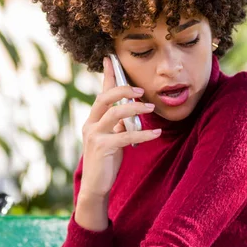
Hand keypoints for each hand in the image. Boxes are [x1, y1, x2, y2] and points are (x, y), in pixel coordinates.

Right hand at [79, 57, 161, 198]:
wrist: (95, 187)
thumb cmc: (106, 162)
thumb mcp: (112, 138)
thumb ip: (118, 124)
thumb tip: (131, 110)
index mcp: (93, 119)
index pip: (101, 92)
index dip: (107, 75)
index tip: (111, 58)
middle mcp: (90, 124)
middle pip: (104, 98)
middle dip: (122, 90)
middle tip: (140, 89)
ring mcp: (94, 136)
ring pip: (114, 114)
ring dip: (134, 108)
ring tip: (150, 107)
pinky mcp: (102, 148)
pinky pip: (125, 136)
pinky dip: (143, 134)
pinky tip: (156, 133)